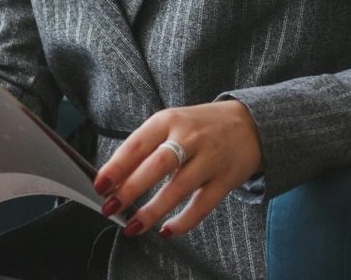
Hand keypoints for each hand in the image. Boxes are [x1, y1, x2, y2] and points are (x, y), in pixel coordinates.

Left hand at [91, 100, 262, 238]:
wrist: (250, 123)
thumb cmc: (200, 126)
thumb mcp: (172, 123)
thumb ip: (147, 147)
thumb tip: (114, 179)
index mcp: (169, 120)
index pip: (138, 143)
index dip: (117, 166)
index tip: (100, 186)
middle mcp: (189, 137)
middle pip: (157, 164)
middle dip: (131, 189)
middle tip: (110, 207)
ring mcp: (210, 158)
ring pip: (179, 188)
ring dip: (153, 210)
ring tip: (133, 227)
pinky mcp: (226, 179)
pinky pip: (202, 205)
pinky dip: (183, 221)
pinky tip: (166, 230)